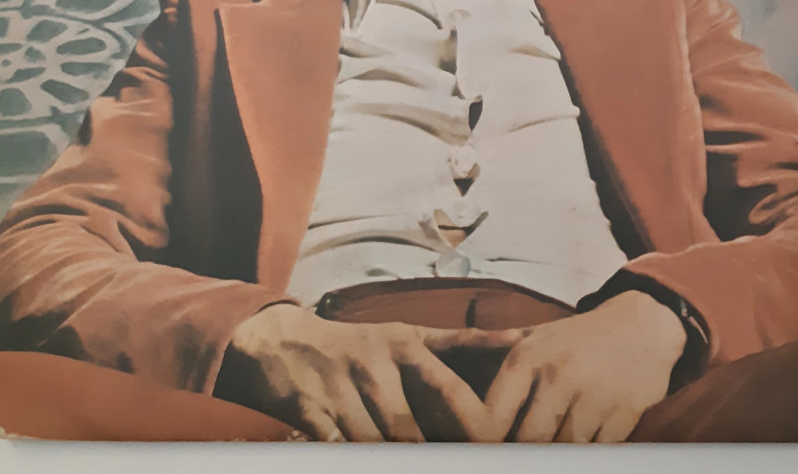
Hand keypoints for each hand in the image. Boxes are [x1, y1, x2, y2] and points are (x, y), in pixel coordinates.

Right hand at [217, 304, 520, 440]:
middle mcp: (377, 363)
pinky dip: (349, 457)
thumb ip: (453, 346)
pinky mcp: (310, 409)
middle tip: (467, 459)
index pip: (454, 366)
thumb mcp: (401, 336)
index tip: (507, 402)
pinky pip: (337, 448)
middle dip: (436, 451)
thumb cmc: (354, 346)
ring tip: (407, 461)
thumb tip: (517, 343)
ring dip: (389, 456)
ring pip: (377, 442)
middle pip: (414, 426)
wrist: (280, 341)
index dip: (482, 389)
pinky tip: (358, 457)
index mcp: (405, 344)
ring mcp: (343, 387)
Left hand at [483, 290, 686, 441]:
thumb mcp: (533, 339)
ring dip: (558, 455)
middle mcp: (557, 376)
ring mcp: (592, 396)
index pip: (492, 418)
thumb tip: (450, 390)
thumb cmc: (577, 339)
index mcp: (527, 358)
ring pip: (564, 451)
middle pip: (527, 442)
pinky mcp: (625, 413)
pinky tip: (582, 446)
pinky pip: (598, 452)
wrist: (641, 324)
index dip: (484, 442)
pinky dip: (589, 454)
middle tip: (521, 454)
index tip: (484, 452)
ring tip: (553, 448)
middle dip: (523, 455)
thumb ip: (496, 363)